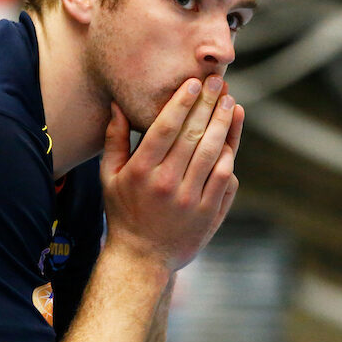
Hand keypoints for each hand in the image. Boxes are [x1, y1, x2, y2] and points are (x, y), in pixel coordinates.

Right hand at [100, 75, 243, 272]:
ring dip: (225, 125)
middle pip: (193, 136)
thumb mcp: (109, 177)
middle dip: (209, 105)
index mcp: (141, 172)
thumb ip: (114, 140)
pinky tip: (232, 136)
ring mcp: (190, 201)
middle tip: (219, 82)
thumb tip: (119, 104)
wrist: (142, 259)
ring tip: (231, 103)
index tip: (194, 83)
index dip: (182, 103)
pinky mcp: (208, 214)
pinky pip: (224, 178)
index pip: (165, 129)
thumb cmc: (124, 213)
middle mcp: (166, 185)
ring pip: (214, 154)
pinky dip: (230, 155)